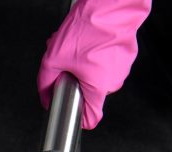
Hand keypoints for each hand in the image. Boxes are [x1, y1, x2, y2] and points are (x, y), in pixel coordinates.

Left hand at [37, 0, 151, 128]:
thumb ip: (45, 82)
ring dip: (85, 66)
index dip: (78, 117)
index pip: (91, 119)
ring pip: (99, 76)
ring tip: (78, 48)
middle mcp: (113, 82)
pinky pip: (108, 62)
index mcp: (98, 88)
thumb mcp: (53, 58)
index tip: (71, 111)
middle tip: (69, 64)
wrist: (110, 5)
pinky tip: (89, 42)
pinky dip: (97, 56)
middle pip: (91, 93)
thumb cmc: (88, 28)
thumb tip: (44, 96)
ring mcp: (123, 68)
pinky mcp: (127, 56)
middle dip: (77, 81)